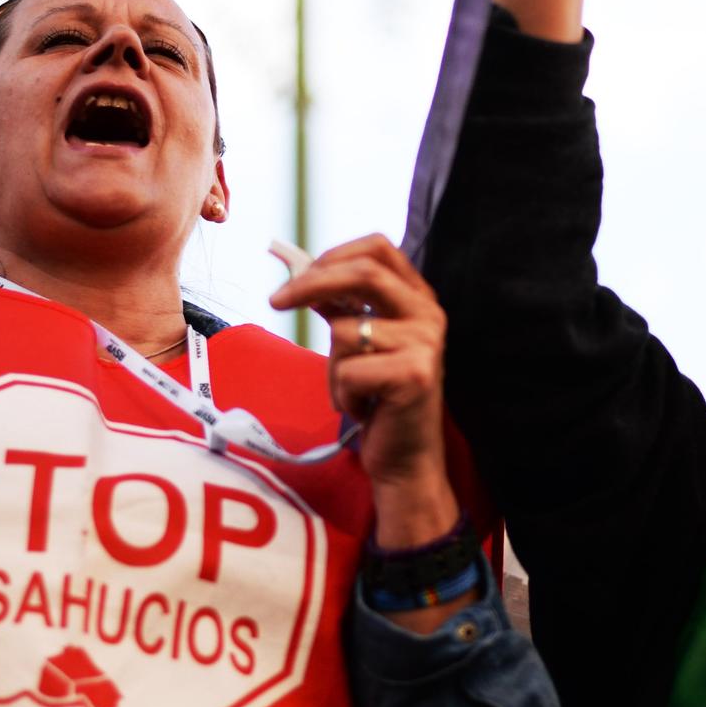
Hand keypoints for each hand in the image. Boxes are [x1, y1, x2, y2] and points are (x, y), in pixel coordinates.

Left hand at [269, 234, 457, 545]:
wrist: (406, 458)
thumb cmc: (380, 400)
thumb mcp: (360, 345)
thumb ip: (343, 308)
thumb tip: (302, 275)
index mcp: (418, 299)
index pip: (380, 248)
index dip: (335, 253)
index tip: (300, 273)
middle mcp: (429, 314)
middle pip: (364, 273)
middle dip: (311, 283)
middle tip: (276, 301)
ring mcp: (426, 344)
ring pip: (345, 332)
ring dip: (332, 368)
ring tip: (353, 392)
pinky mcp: (415, 375)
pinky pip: (348, 371)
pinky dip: (341, 395)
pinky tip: (363, 410)